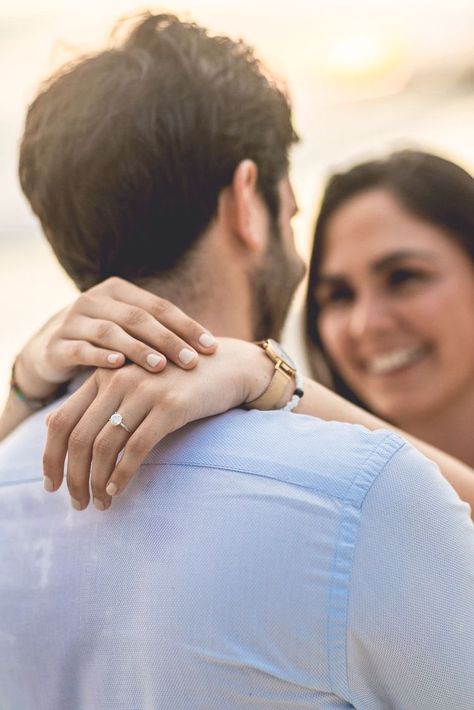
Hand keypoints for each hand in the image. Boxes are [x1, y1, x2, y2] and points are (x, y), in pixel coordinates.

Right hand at [15, 277, 216, 400]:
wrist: (49, 350)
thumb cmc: (104, 342)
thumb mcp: (130, 330)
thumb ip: (160, 331)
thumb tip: (212, 347)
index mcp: (118, 291)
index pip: (159, 306)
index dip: (187, 326)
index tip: (211, 348)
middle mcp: (94, 299)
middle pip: (138, 318)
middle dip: (168, 340)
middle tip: (192, 361)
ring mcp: (73, 320)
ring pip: (110, 332)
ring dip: (137, 349)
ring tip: (160, 366)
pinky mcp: (57, 344)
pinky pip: (81, 349)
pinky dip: (101, 357)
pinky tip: (120, 367)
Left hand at [43, 338, 273, 509]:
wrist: (228, 366)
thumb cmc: (176, 378)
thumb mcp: (131, 380)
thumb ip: (93, 398)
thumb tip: (49, 423)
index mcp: (103, 373)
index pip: (61, 420)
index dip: (50, 457)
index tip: (51, 485)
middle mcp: (118, 378)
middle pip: (78, 438)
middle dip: (73, 478)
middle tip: (77, 503)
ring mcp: (144, 391)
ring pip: (104, 446)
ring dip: (96, 482)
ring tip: (100, 504)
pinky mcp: (170, 406)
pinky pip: (136, 448)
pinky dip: (122, 474)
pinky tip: (118, 490)